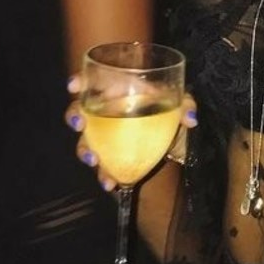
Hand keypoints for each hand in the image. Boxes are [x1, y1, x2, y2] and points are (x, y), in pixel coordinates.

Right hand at [65, 78, 197, 190]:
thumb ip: (186, 105)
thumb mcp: (181, 105)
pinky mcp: (110, 157)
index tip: (73, 86)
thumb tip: (189, 119)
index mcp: (121, 91)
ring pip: (84, 140)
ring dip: (85, 150)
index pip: (95, 81)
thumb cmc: (171, 113)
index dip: (80, 81)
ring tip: (93, 161)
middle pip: (80, 110)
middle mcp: (107, 111)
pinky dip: (104, 174)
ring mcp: (105, 135)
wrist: (174, 143)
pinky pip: (101, 165)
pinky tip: (110, 182)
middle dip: (74, 116)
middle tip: (79, 124)